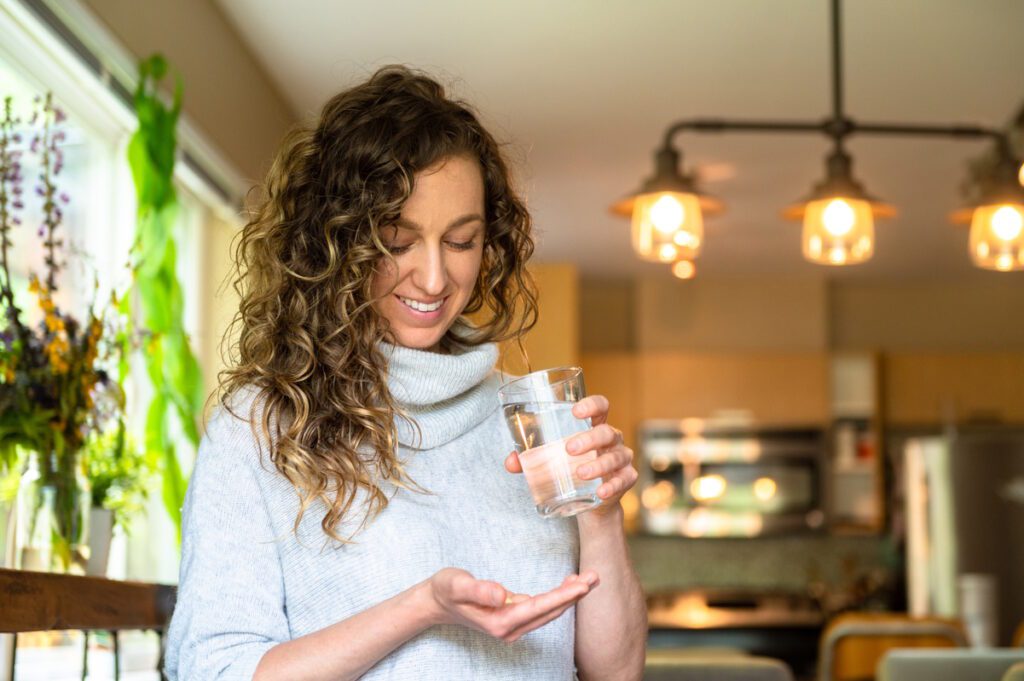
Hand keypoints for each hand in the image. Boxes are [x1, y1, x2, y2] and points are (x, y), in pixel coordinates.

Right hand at [426, 568, 597, 641]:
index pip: (538, 607)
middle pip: (550, 611)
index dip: (562, 596)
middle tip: (596, 576)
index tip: (583, 585)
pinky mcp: (514, 618)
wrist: (436, 602)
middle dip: (574, 595)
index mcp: (499, 622)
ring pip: (549, 611)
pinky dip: (558, 597)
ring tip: (590, 578)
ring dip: (570, 596)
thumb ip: (478, 590)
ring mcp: (513, 625)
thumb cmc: (446, 590)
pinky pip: (542, 608)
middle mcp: (510, 628)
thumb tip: (501, 594)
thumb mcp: (456, 584)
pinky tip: (569, 584)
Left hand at [504, 395, 636, 515]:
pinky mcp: (626, 479)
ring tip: (581, 473)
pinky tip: (601, 492)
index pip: (601, 406)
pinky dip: (612, 486)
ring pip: (615, 457)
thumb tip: (510, 462)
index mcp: (594, 426)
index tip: (575, 411)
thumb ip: (530, 458)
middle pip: (606, 432)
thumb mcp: (551, 460)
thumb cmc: (570, 468)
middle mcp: (611, 439)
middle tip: (569, 449)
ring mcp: (621, 459)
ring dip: (598, 465)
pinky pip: (624, 480)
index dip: (591, 405)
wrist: (591, 501)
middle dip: (589, 439)